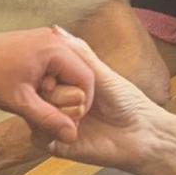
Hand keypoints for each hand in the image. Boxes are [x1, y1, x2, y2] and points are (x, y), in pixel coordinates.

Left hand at [0, 27, 95, 142]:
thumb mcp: (20, 102)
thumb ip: (48, 119)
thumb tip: (71, 135)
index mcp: (55, 50)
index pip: (86, 80)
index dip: (81, 103)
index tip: (67, 117)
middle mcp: (56, 40)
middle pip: (81, 74)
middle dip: (69, 95)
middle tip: (50, 108)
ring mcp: (48, 40)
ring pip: (69, 71)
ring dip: (60, 88)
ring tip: (40, 98)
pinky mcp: (39, 44)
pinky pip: (58, 65)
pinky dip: (52, 80)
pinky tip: (36, 89)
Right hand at [44, 30, 169, 169]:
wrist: (142, 134)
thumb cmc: (128, 102)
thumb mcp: (101, 73)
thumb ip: (78, 53)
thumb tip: (56, 29)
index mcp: (67, 86)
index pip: (41, 76)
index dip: (47, 74)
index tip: (57, 76)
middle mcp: (59, 104)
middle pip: (35, 94)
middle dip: (55, 93)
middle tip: (80, 99)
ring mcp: (57, 124)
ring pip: (34, 114)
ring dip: (55, 111)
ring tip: (82, 113)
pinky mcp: (58, 145)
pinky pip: (38, 138)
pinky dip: (50, 130)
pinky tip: (74, 127)